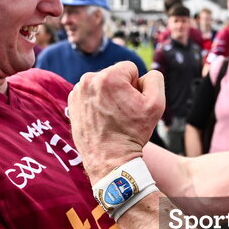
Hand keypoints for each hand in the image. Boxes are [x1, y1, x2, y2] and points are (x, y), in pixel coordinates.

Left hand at [68, 62, 165, 178]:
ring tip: (112, 117)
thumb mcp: (156, 104)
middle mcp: (89, 79)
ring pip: (102, 84)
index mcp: (109, 76)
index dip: (137, 86)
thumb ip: (155, 78)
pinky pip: (91, 94)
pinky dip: (97, 103)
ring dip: (109, 95)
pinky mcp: (72, 102)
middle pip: (115, 75)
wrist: (109, 160)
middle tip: (123, 113)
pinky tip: (101, 119)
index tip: (133, 104)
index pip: (130, 68)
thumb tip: (143, 74)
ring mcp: (77, 91)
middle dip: (122, 89)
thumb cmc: (133, 132)